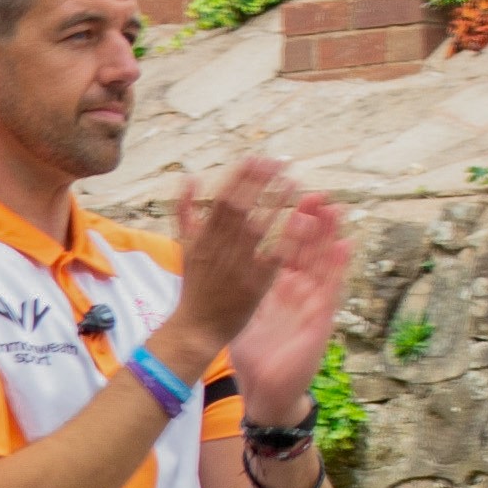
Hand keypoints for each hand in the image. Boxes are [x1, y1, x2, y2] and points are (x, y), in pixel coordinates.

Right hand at [165, 152, 304, 350]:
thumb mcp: (184, 247)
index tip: (257, 157)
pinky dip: (288, 237)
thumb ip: (185, 213)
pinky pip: (274, 256)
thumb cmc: (193, 288)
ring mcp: (237, 267)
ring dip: (275, 203)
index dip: (240, 177)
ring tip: (294, 181)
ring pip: (257, 227)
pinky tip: (304, 219)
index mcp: (201, 238)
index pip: (221, 199)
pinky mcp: (255, 284)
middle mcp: (218, 249)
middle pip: (240, 208)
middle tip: (279, 161)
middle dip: (260, 182)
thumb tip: (189, 178)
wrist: (194, 330)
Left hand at [223, 194, 351, 425]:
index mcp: (278, 289)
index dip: (289, 226)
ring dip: (327, 236)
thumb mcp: (246, 313)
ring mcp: (311, 304)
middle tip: (316, 193)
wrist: (266, 390)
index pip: (286, 250)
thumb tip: (227, 264)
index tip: (289, 198)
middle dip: (313, 223)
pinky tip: (344, 245)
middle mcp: (298, 292)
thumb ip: (243, 288)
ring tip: (333, 208)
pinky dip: (337, 267)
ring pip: (321, 263)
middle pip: (308, 251)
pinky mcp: (319, 320)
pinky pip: (329, 290)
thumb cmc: (257, 353)